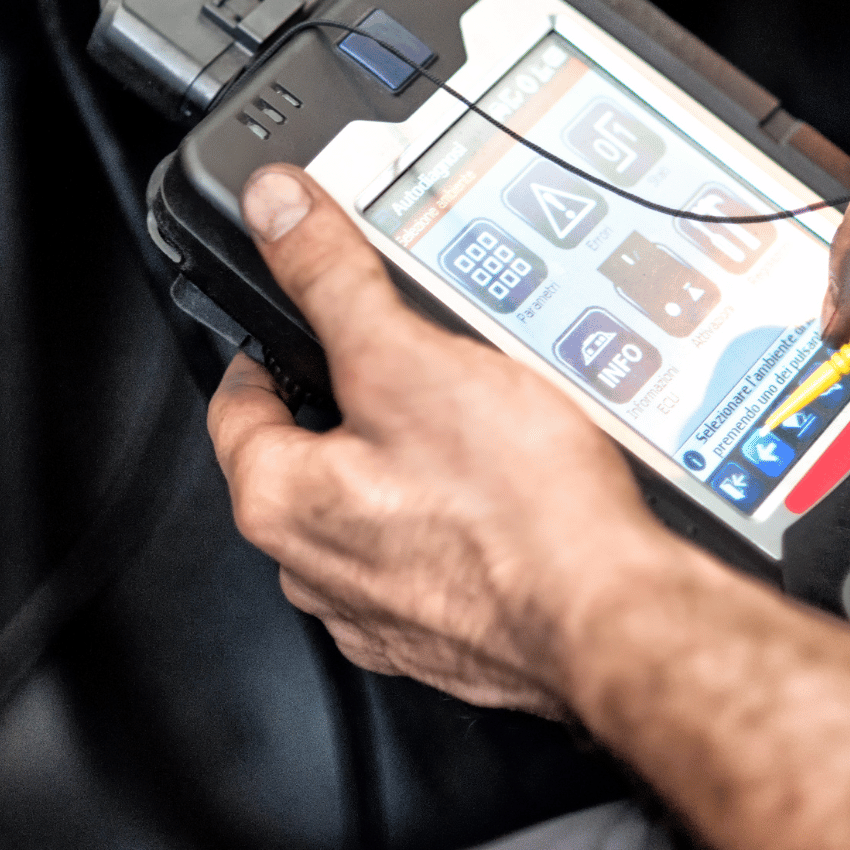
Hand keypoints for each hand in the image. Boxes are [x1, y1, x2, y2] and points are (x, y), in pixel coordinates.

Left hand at [206, 165, 690, 716]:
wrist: (612, 619)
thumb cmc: (517, 510)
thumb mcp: (409, 357)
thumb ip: (332, 278)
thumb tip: (275, 211)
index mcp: (280, 501)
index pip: (236, 403)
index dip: (269, 345)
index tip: (296, 323)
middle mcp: (314, 569)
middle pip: (305, 458)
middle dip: (350, 405)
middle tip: (405, 360)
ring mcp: (379, 613)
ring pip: (370, 511)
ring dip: (405, 466)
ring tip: (471, 420)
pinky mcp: (444, 638)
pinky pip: (428, 558)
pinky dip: (453, 522)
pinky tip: (507, 490)